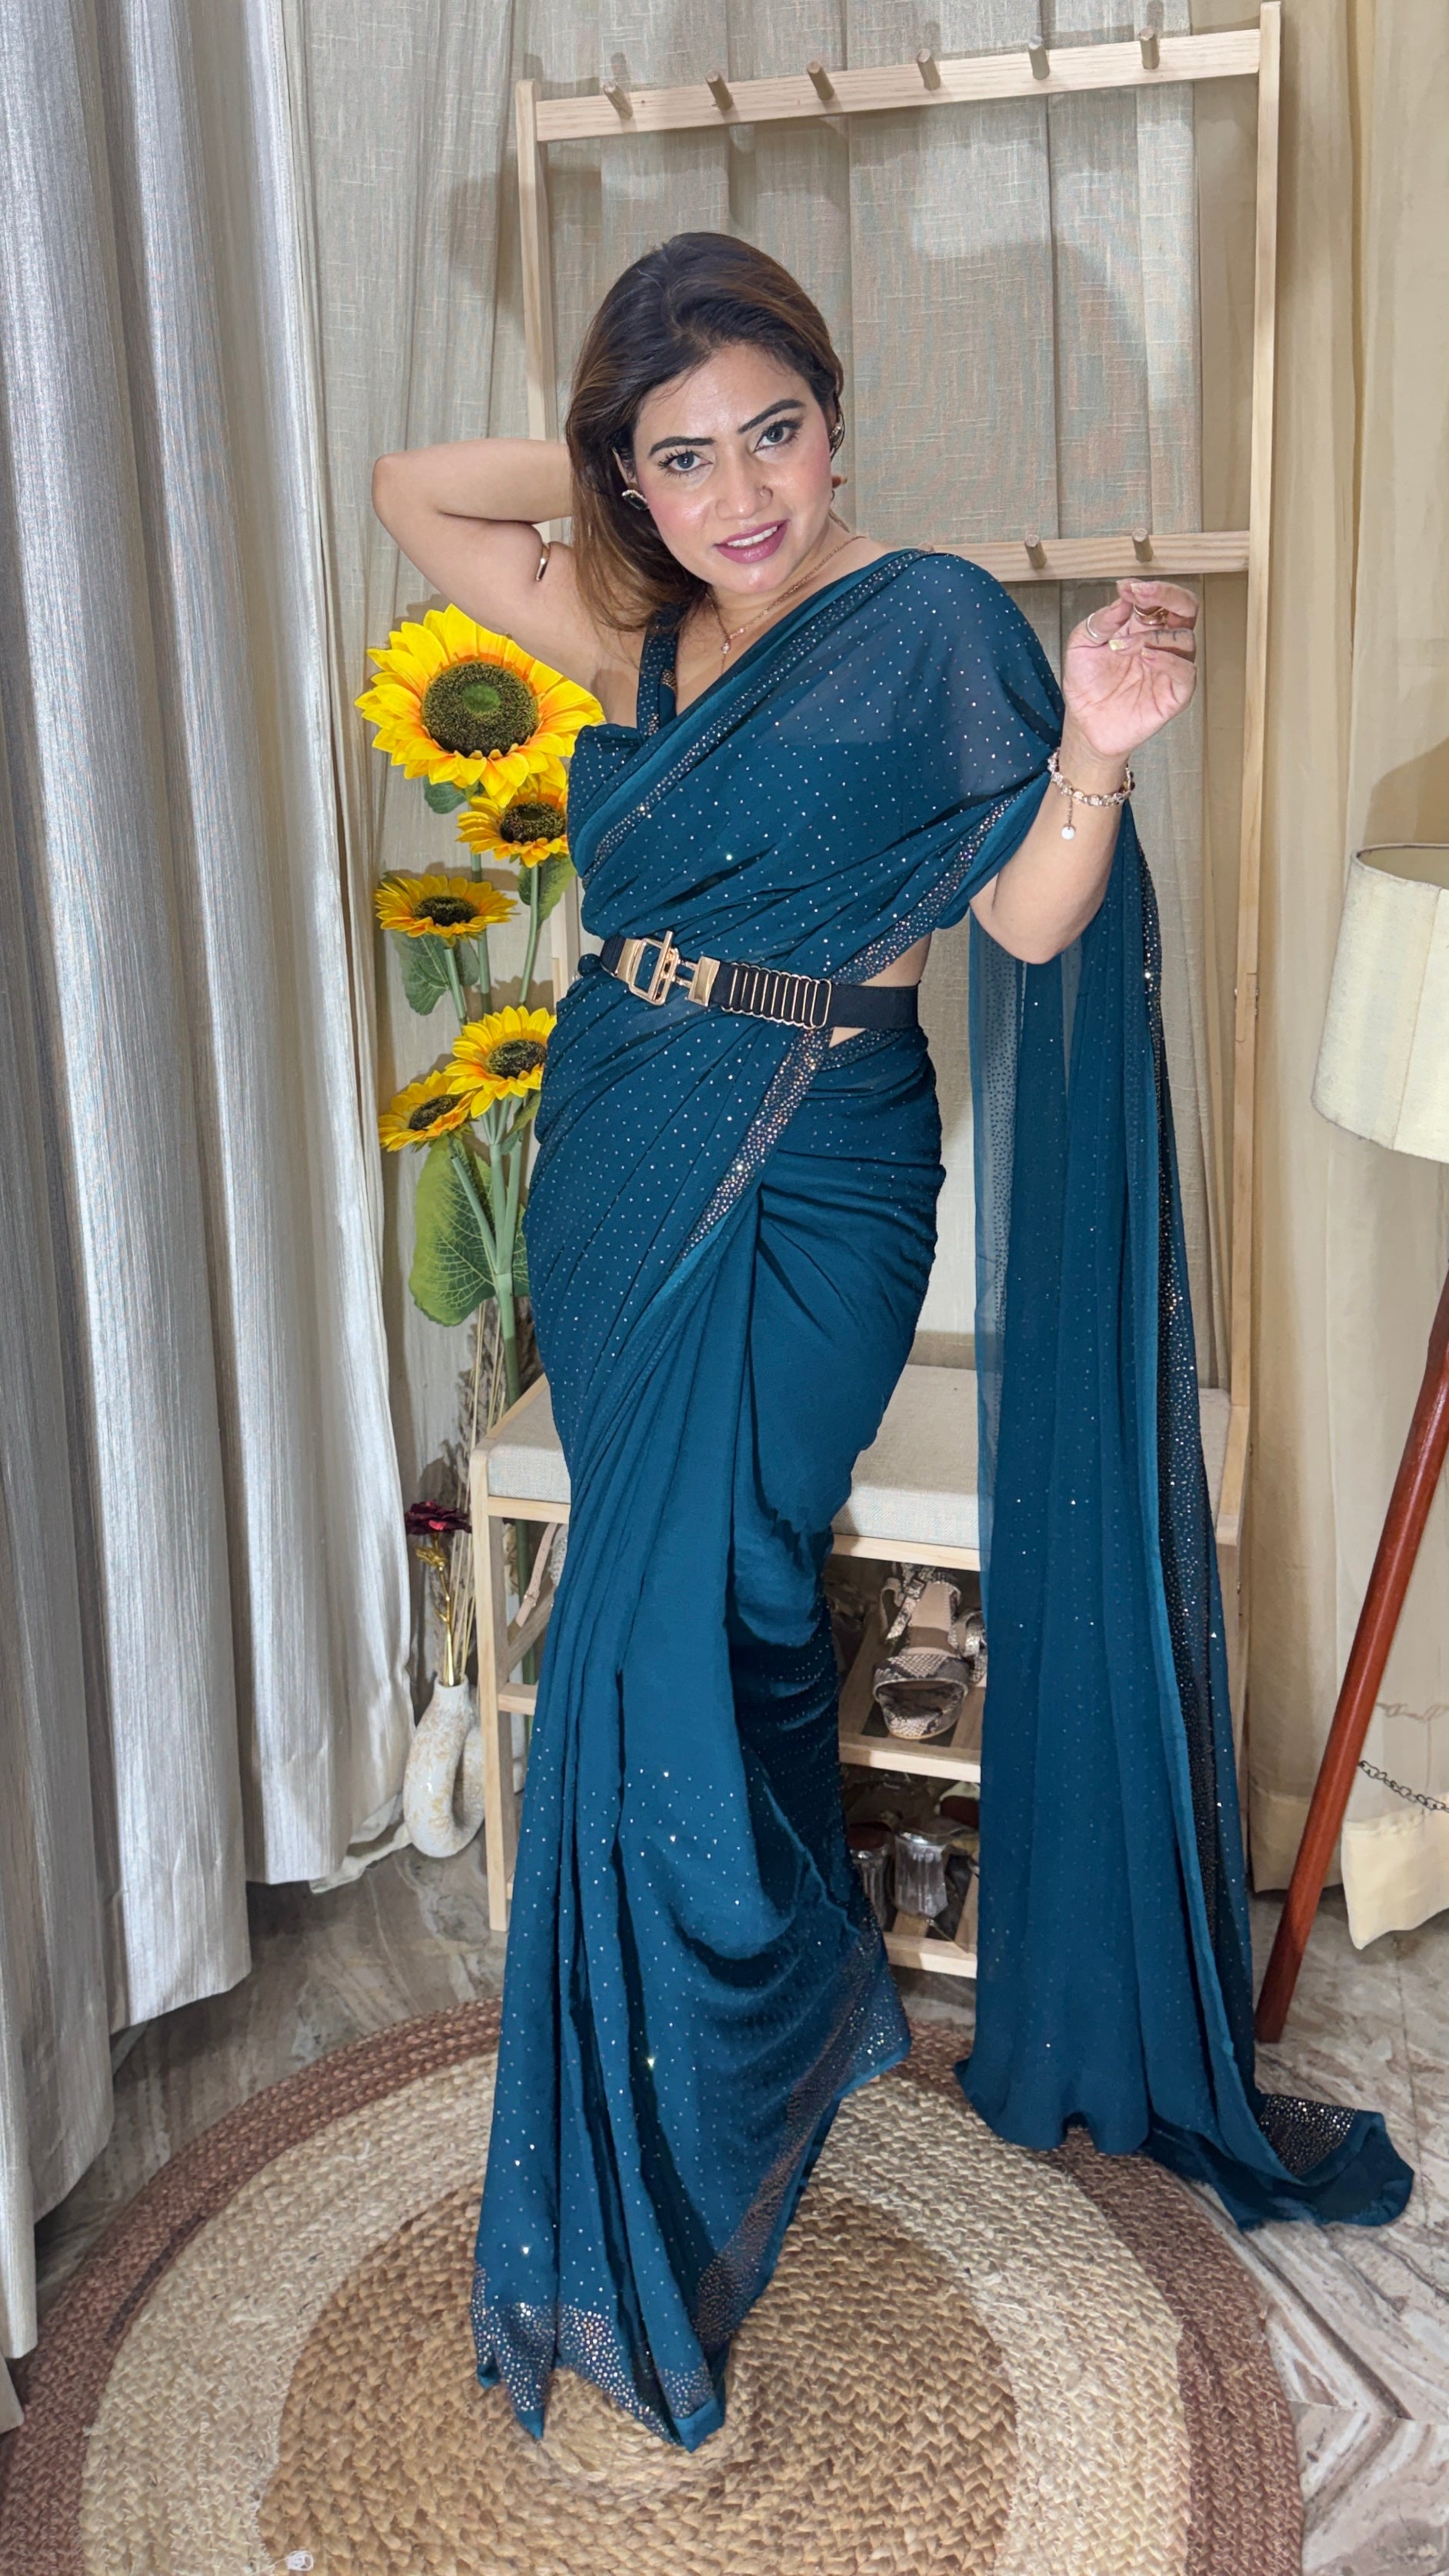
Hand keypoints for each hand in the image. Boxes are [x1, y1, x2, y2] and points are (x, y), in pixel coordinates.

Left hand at [1061, 579, 1197, 763]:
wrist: (1084, 723)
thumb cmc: (1087, 683)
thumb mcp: (1081, 645)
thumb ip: (1101, 621)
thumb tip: (1122, 599)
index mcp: (1143, 627)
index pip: (1163, 599)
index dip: (1151, 588)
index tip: (1128, 587)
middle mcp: (1161, 644)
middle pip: (1186, 609)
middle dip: (1168, 595)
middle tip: (1142, 595)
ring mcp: (1170, 668)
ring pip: (1184, 639)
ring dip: (1153, 636)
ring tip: (1121, 646)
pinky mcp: (1174, 695)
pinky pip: (1185, 673)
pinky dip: (1169, 661)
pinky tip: (1147, 658)